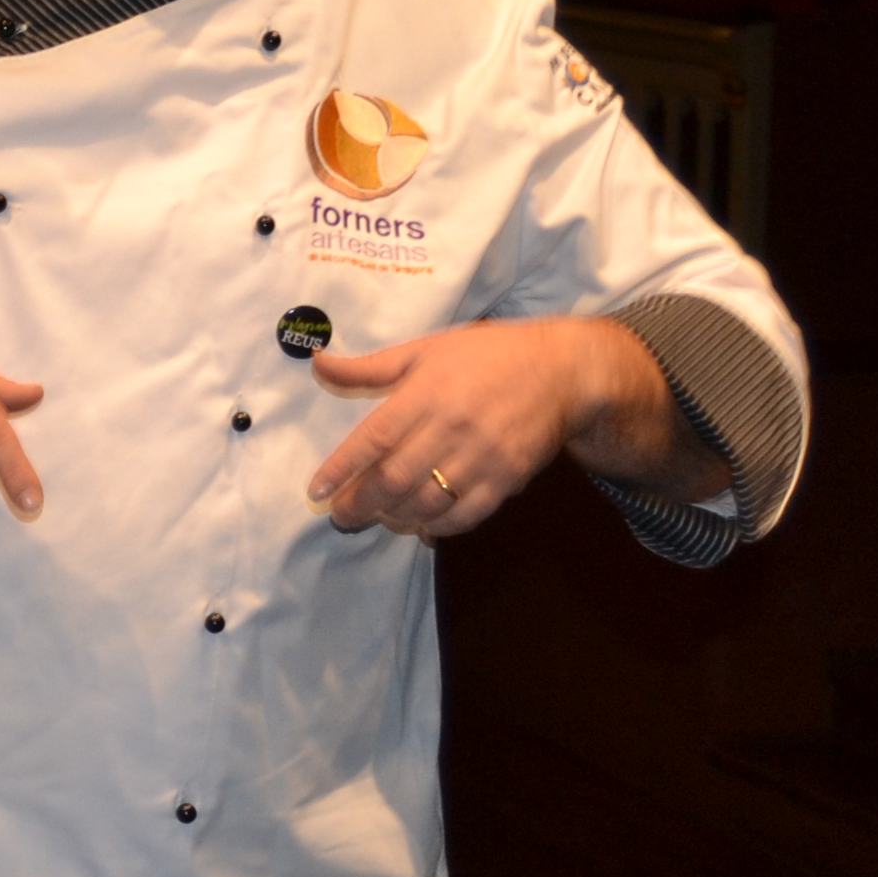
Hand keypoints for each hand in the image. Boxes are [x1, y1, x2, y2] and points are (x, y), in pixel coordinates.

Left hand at [306, 317, 677, 536]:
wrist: (561, 370)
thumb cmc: (485, 356)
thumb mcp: (425, 349)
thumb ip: (370, 367)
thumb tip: (318, 362)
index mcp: (426, 393)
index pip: (374, 439)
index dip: (342, 468)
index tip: (316, 491)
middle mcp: (452, 427)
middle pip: (396, 479)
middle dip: (361, 504)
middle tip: (341, 516)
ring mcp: (483, 457)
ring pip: (428, 502)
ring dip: (396, 517)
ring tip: (378, 517)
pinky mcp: (508, 478)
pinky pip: (466, 515)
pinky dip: (438, 527)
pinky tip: (420, 526)